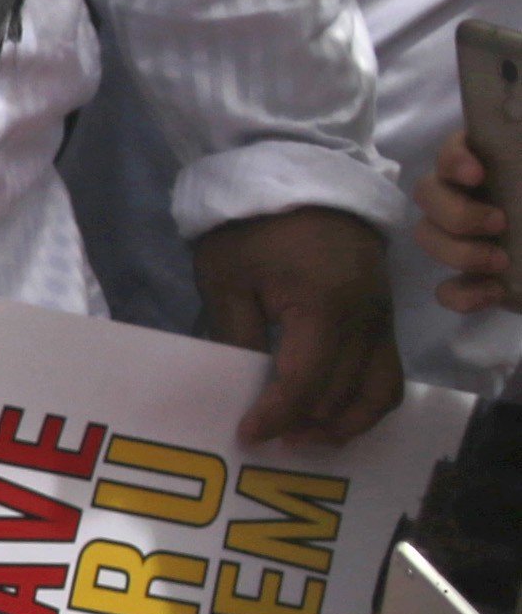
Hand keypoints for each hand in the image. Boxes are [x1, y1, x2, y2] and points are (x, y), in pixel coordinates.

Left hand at [192, 202, 404, 445]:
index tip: (247, 435)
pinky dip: (363, 401)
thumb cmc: (253, 224)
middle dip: (303, 425)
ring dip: (342, 422)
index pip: (304, 383)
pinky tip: (329, 413)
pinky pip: (387, 373)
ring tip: (301, 437)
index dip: (275, 417)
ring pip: (379, 392)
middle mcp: (365, 319)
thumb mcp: (227, 278)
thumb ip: (237, 336)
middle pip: (340, 394)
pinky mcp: (385, 317)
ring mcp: (382, 319)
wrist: (302, 174)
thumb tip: (238, 390)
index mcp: (323, 306)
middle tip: (265, 440)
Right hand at [426, 132, 508, 311]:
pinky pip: (448, 290)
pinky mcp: (476, 281)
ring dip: (458, 252)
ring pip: (429, 238)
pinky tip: (495, 293)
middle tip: (499, 223)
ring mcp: (469, 239)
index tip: (478, 175)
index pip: (453, 151)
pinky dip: (464, 294)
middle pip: (429, 195)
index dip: (454, 159)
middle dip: (456, 212)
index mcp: (497, 165)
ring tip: (500, 262)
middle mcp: (473, 197)